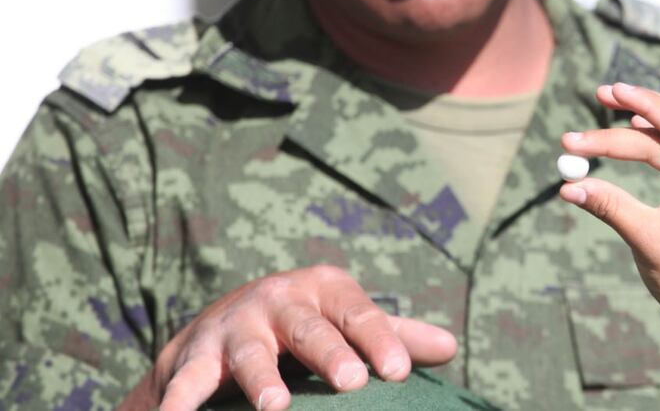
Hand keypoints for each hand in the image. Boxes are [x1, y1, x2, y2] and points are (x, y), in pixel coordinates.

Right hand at [118, 266, 456, 410]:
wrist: (224, 319)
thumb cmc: (305, 323)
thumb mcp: (345, 317)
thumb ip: (394, 333)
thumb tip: (451, 347)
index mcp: (324, 290)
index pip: (359, 313)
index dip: (380, 341)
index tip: (400, 373)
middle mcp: (280, 301)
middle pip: (308, 328)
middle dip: (328, 353)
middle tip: (351, 381)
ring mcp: (237, 326)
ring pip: (250, 353)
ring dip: (260, 379)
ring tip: (275, 407)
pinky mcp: (197, 355)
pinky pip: (188, 382)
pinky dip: (179, 402)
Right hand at [560, 83, 659, 343]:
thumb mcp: (649, 241)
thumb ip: (610, 206)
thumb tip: (569, 186)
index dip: (641, 102)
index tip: (610, 91)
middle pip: (659, 136)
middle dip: (615, 131)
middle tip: (571, 138)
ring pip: (659, 148)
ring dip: (621, 142)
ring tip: (581, 141)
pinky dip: (638, 155)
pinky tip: (619, 143)